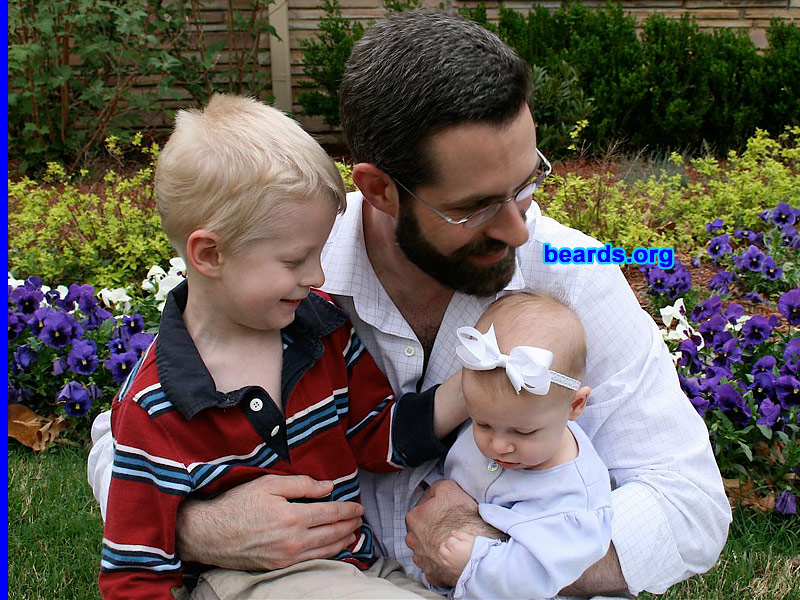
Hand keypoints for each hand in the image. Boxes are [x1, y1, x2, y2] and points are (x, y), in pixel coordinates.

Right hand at [176, 474, 363, 569]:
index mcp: (293, 517)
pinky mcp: (279, 566)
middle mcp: (293, 540)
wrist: (209, 533)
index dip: (347, 510)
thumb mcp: (268, 484)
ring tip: (353, 533)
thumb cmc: (237, 504)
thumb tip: (328, 486)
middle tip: (360, 519)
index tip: (358, 507)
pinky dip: (328, 554)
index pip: (331, 513)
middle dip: (350, 525)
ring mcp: (287, 557)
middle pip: (332, 533)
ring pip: (325, 550)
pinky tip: (333, 548)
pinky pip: (312, 561)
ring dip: (343, 541)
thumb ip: (301, 484)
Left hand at [405, 479, 501, 586]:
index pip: (422, 507)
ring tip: (453, 542)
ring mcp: (421, 560)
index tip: (447, 509)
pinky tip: (453, 556)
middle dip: (433, 527)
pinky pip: (436, 566)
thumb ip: (435, 487)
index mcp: (413, 519)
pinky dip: (443, 561)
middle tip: (450, 525)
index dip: (435, 506)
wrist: (475, 552)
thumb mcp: (448, 488)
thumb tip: (432, 492)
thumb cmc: (462, 519)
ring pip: (427, 549)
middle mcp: (412, 540)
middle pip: (422, 530)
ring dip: (436, 545)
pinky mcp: (433, 575)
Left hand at [439, 530, 475, 576]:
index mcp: (456, 547)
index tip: (460, 541)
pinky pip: (444, 564)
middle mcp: (451, 556)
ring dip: (444, 552)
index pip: (449, 539)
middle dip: (446, 544)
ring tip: (450, 551)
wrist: (484, 566)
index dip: (454, 539)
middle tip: (452, 544)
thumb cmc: (479, 551)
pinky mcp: (453, 571)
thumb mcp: (472, 539)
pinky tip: (451, 559)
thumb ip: (461, 534)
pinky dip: (445, 560)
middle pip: (442, 548)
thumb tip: (452, 532)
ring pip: (441, 556)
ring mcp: (451, 564)